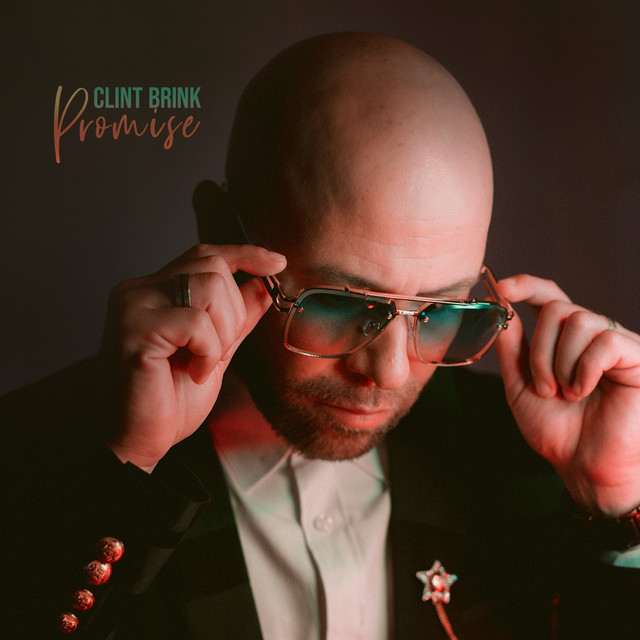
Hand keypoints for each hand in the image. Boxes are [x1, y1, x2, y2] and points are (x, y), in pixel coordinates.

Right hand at [96, 244, 285, 471]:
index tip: (277, 263)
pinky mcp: (135, 331)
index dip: (244, 254)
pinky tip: (194, 372)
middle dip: (235, 312)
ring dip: (224, 332)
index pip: (205, 255)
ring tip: (204, 362)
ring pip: (210, 287)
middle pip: (213, 267)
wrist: (135, 443)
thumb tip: (264, 287)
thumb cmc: (168, 400)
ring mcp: (133, 307)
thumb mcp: (215, 352)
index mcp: (155, 292)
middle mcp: (139, 291)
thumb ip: (237, 318)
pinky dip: (208, 350)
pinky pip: (197, 322)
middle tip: (218, 352)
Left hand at [494, 274, 639, 515]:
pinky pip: (604, 342)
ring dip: (560, 363)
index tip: (501, 288)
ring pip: (579, 321)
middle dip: (540, 351)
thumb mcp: (520, 387)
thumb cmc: (557, 429)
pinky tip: (584, 391)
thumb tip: (502, 310)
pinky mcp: (636, 358)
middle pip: (557, 309)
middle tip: (546, 388)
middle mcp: (590, 335)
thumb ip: (511, 349)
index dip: (526, 285)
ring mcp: (615, 344)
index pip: (548, 296)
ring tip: (567, 394)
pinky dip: (584, 369)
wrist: (583, 466)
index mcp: (562, 340)